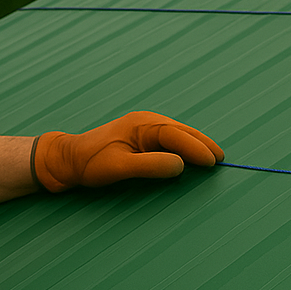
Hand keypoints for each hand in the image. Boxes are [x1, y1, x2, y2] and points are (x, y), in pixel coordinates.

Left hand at [33, 111, 224, 191]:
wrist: (69, 159)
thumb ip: (151, 165)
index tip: (213, 162)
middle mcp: (146, 122)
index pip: (177, 136)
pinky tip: (190, 155)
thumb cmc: (91, 164)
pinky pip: (169, 139)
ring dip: (195, 144)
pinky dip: (184, 146)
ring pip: (178, 134)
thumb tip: (181, 165)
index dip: (197, 149)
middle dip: (203, 144)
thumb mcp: (120, 168)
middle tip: (221, 158)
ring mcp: (144, 127)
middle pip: (182, 131)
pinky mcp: (141, 136)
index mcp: (142, 125)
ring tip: (212, 156)